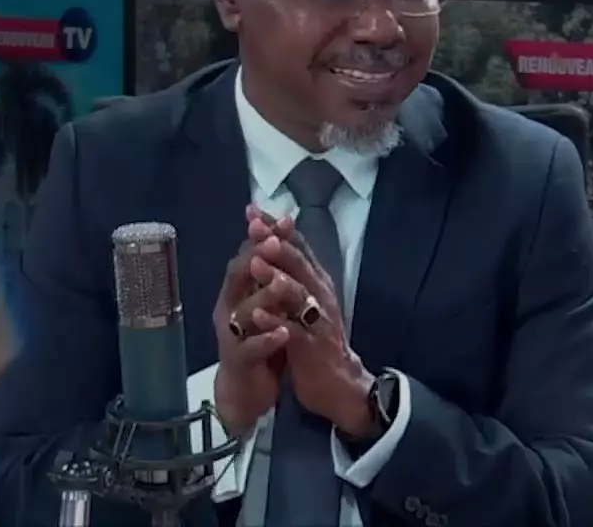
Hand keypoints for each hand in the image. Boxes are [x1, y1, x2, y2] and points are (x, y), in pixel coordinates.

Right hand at [211, 237, 307, 438]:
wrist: (245, 389)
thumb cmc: (257, 338)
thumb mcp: (266, 303)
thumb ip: (270, 273)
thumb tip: (280, 233)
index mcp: (237, 290)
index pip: (248, 255)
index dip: (263, 236)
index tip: (284, 218)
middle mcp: (229, 307)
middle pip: (238, 277)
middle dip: (256, 258)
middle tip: (274, 241)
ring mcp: (231, 334)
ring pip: (244, 312)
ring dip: (263, 297)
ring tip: (283, 285)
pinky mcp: (238, 361)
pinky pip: (250, 349)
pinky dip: (266, 340)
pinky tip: (283, 333)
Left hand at [247, 211, 376, 437]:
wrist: (340, 383)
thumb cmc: (317, 337)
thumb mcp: (307, 300)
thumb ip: (294, 272)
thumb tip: (274, 238)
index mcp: (317, 281)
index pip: (297, 247)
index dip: (275, 228)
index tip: (252, 211)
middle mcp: (320, 295)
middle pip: (300, 264)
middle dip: (277, 245)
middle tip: (256, 228)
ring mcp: (318, 321)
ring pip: (299, 295)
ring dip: (277, 278)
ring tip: (256, 264)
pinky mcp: (311, 348)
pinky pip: (293, 332)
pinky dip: (274, 322)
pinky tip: (256, 314)